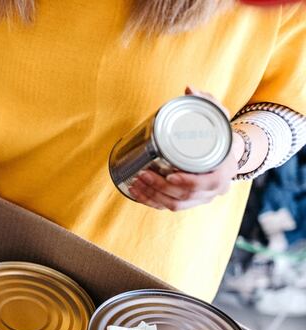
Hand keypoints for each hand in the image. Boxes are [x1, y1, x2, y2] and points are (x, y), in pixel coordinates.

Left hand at [127, 86, 240, 211]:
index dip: (188, 182)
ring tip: (136, 183)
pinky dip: (152, 202)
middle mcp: (215, 189)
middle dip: (160, 188)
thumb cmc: (220, 134)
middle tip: (142, 175)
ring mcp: (202, 198)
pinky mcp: (190, 202)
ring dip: (153, 196)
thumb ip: (207, 101)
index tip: (169, 175)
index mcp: (225, 170)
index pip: (208, 182)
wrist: (227, 153)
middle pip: (186, 195)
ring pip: (176, 204)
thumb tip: (189, 88)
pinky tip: (137, 194)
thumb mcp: (219, 116)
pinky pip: (170, 207)